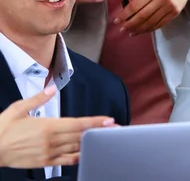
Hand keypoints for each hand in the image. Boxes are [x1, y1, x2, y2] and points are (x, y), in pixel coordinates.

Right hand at [0, 85, 114, 168]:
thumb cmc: (2, 129)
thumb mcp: (18, 108)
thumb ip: (38, 98)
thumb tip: (52, 87)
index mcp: (47, 126)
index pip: (78, 123)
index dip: (95, 122)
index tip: (109, 120)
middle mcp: (51, 141)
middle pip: (81, 136)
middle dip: (100, 131)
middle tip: (116, 128)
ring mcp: (48, 153)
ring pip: (76, 148)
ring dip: (92, 143)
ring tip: (107, 139)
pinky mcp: (44, 162)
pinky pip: (66, 160)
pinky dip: (78, 157)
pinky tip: (87, 153)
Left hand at [114, 0, 187, 34]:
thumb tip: (129, 12)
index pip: (135, 6)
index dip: (124, 15)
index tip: (117, 20)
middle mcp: (161, 0)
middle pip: (142, 16)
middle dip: (130, 24)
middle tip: (122, 29)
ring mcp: (169, 8)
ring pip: (151, 22)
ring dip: (139, 29)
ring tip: (131, 32)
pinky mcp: (174, 14)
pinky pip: (160, 24)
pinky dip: (150, 29)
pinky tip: (143, 31)